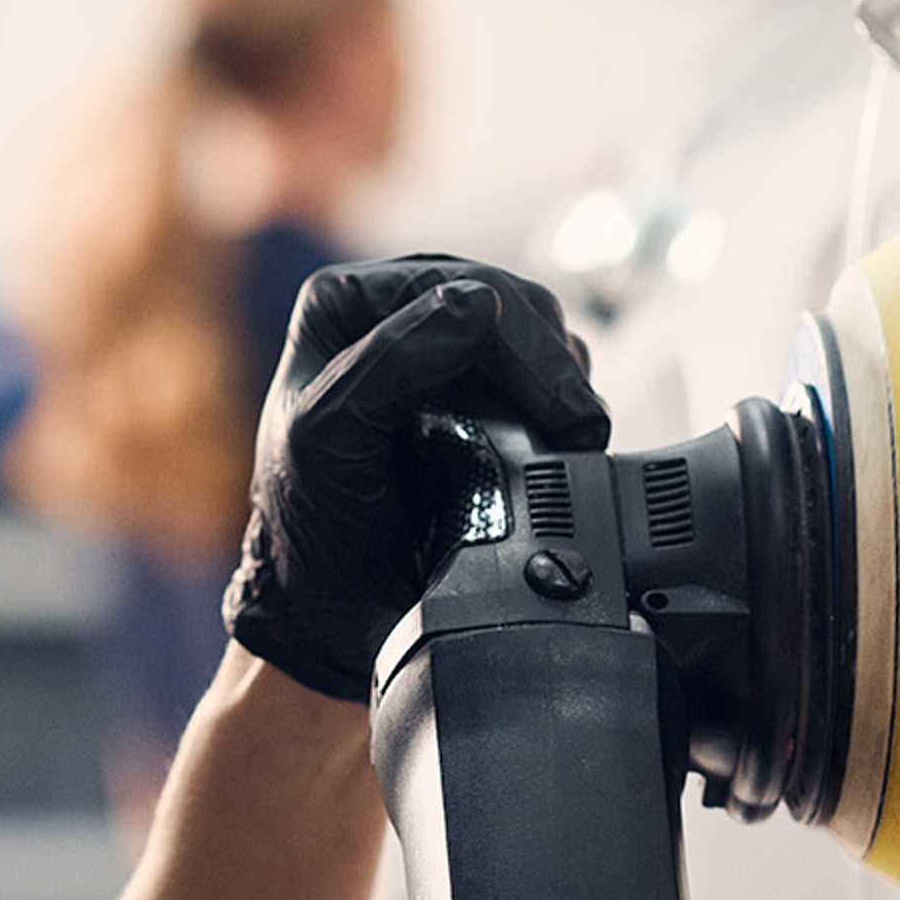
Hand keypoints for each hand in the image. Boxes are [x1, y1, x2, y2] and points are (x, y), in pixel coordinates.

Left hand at [225, 256, 607, 700]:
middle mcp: (394, 311)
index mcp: (345, 303)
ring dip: (564, 383)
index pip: (458, 287)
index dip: (521, 344)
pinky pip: (546, 370)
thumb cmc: (317, 529)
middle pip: (510, 301)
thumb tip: (477, 304)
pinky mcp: (482, 392)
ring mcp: (444, 351)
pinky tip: (563, 439)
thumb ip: (393, 360)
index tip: (560, 410)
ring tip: (572, 438)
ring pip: (538, 331)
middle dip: (552, 366)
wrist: (335, 611)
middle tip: (581, 431)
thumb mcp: (329, 436)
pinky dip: (565, 399)